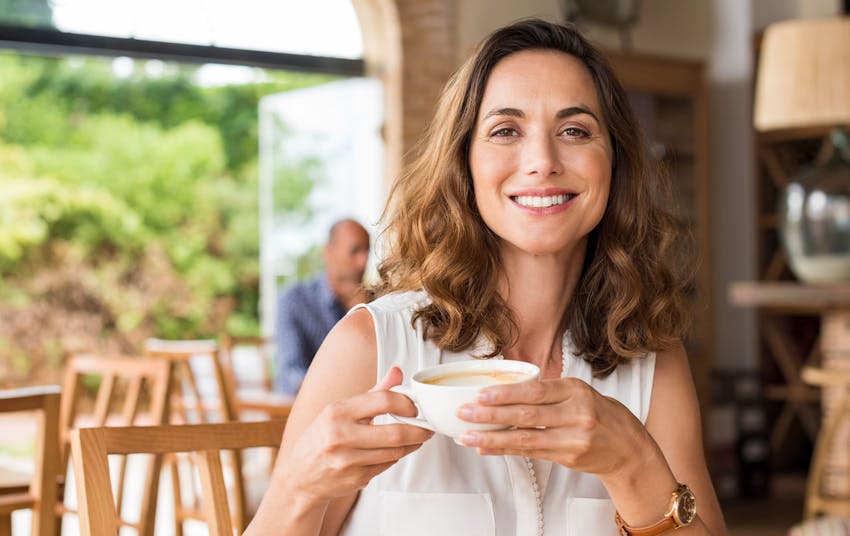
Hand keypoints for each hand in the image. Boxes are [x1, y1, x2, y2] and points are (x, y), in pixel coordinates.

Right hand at [279, 367, 433, 503]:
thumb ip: (373, 392)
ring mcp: (348, 461)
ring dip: (411, 445)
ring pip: (395, 452)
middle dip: (418, 430)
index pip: (383, 400)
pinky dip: (396, 457)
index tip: (414, 407)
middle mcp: (341, 436)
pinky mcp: (355, 479)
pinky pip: (387, 466)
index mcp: (337, 412)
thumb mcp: (340, 410)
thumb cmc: (322, 437)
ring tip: (416, 438)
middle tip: (427, 427)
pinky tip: (395, 451)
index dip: (406, 403)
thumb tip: (397, 372)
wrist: (299, 477)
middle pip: (395, 432)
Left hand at [456, 377, 652, 476]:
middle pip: (526, 414)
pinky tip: (486, 448)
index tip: (481, 394)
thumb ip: (550, 392)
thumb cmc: (602, 416)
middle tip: (465, 413)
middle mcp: (576, 414)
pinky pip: (530, 452)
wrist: (630, 449)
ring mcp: (572, 438)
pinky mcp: (568, 457)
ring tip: (468, 436)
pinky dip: (505, 450)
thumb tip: (506, 392)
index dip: (506, 394)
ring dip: (492, 437)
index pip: (535, 391)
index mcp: (576, 390)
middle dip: (491, 414)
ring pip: (525, 437)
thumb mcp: (580, 393)